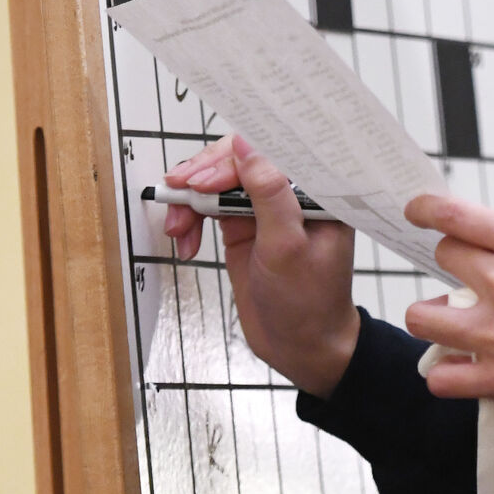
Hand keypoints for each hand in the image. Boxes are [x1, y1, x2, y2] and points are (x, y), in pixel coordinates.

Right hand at [162, 135, 359, 398]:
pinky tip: (183, 239)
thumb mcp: (287, 247)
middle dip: (204, 175)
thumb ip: (269, 194)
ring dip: (191, 198)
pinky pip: (210, 206)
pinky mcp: (245, 225)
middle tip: (179, 192)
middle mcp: (292, 191)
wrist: (301, 346)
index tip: (203, 180)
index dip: (232, 158)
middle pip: (240, 160)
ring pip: (219, 181)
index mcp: (317, 188)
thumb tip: (247, 146)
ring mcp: (266, 207)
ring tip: (176, 227)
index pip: (271, 150)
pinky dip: (190, 217)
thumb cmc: (309, 302)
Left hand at [401, 196, 493, 413]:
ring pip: (421, 317)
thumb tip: (492, 244)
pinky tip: (465, 367)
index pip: (453, 216)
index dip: (426, 210)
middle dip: (452, 267)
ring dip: (434, 318)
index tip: (417, 211)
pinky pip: (441, 377)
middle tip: (466, 281)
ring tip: (453, 325)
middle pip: (441, 259)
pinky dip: (448, 372)